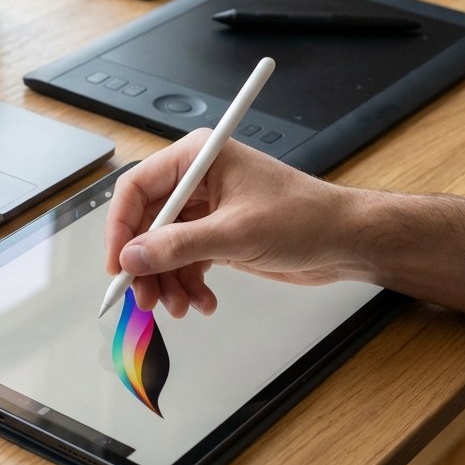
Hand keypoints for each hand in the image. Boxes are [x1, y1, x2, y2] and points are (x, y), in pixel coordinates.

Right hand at [104, 130, 359, 317]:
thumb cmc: (306, 218)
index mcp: (198, 158)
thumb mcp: (237, 233)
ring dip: (166, 281)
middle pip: (145, 223)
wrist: (346, 241)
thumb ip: (179, 246)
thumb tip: (133, 257)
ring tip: (180, 306)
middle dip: (145, 263)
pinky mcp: (215, 235)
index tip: (118, 262)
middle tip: (145, 297)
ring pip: (162, 248)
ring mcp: (206, 209)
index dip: (121, 227)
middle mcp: (196, 180)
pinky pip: (183, 261)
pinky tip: (202, 302)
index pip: (137, 187)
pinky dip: (187, 285)